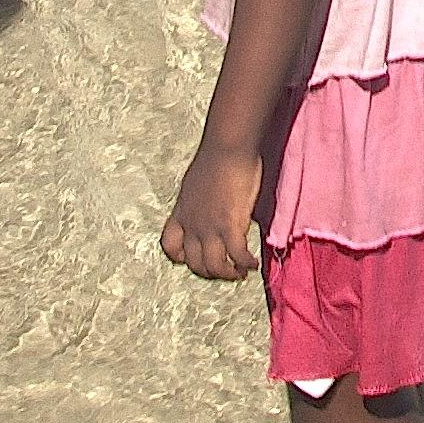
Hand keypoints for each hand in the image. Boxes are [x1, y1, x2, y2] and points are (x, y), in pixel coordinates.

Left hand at [161, 138, 268, 281]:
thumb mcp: (196, 183)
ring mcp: (209, 228)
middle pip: (194, 263)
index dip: (181, 258)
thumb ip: (201, 201)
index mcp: (181, 213)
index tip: (195, 258)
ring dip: (228, 274)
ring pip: (214, 267)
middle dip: (210, 273)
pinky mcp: (230, 226)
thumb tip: (212, 204)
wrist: (227, 147)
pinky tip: (254, 264)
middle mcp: (192, 225)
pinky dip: (246, 264)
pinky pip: (237, 256)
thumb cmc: (216, 157)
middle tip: (226, 270)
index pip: (170, 246)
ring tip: (240, 273)